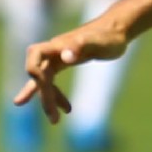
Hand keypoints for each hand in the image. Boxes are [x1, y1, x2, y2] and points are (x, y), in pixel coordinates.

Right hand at [14, 17, 128, 122]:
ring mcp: (57, 56)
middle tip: (54, 120)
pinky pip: (51, 81)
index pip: (34, 56)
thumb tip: (65, 57)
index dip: (36, 74)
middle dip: (44, 96)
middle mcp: (54, 51)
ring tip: (55, 121)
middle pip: (38, 75)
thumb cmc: (110, 36)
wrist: (117, 30)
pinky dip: (56, 95)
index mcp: (59, 45)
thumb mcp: (100, 42)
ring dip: (47, 100)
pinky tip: (67, 108)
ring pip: (43, 80)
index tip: (48, 88)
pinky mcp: (63, 62)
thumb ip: (82, 46)